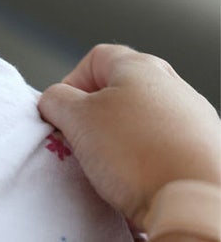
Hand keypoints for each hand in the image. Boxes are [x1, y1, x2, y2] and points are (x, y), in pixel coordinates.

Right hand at [38, 44, 219, 227]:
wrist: (196, 199)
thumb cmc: (136, 153)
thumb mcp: (75, 118)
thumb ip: (55, 99)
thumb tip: (54, 100)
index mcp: (140, 66)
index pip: (94, 59)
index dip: (71, 84)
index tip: (64, 113)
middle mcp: (172, 84)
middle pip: (119, 90)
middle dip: (95, 115)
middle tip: (83, 140)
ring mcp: (193, 116)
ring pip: (141, 119)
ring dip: (120, 139)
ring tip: (111, 165)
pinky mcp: (204, 147)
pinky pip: (163, 145)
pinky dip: (146, 158)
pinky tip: (139, 178)